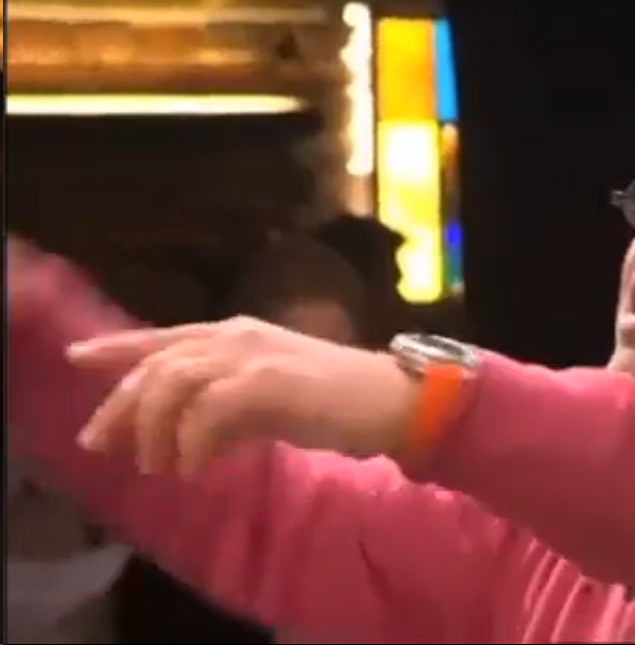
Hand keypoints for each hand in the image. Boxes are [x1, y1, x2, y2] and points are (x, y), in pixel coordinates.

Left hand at [67, 317, 418, 475]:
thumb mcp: (270, 401)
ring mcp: (251, 355)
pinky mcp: (267, 381)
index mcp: (238, 334)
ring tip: (159, 466)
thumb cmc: (338, 402)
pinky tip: (198, 468)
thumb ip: (228, 408)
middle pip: (156, 365)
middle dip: (121, 408)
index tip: (76, 357)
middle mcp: (237, 336)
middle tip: (102, 446)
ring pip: (171, 383)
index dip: (117, 347)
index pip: (164, 338)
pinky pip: (205, 411)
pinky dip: (192, 443)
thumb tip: (188, 437)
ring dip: (154, 430)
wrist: (391, 400)